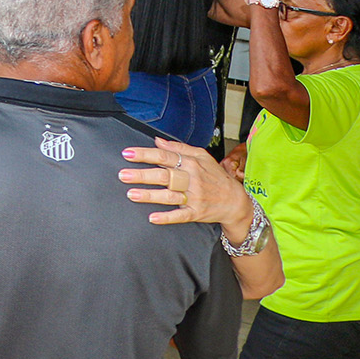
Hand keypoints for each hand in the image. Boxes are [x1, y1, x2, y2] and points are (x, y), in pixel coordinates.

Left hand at [120, 139, 253, 228]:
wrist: (236, 201)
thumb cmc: (215, 177)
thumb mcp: (202, 156)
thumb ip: (179, 148)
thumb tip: (157, 141)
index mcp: (191, 164)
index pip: (164, 156)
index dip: (145, 154)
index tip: (127, 154)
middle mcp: (192, 180)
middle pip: (164, 175)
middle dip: (143, 175)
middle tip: (123, 174)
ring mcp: (194, 197)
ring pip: (169, 195)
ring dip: (150, 195)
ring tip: (131, 194)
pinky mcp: (196, 213)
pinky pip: (180, 215)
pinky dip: (167, 217)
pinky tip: (153, 217)